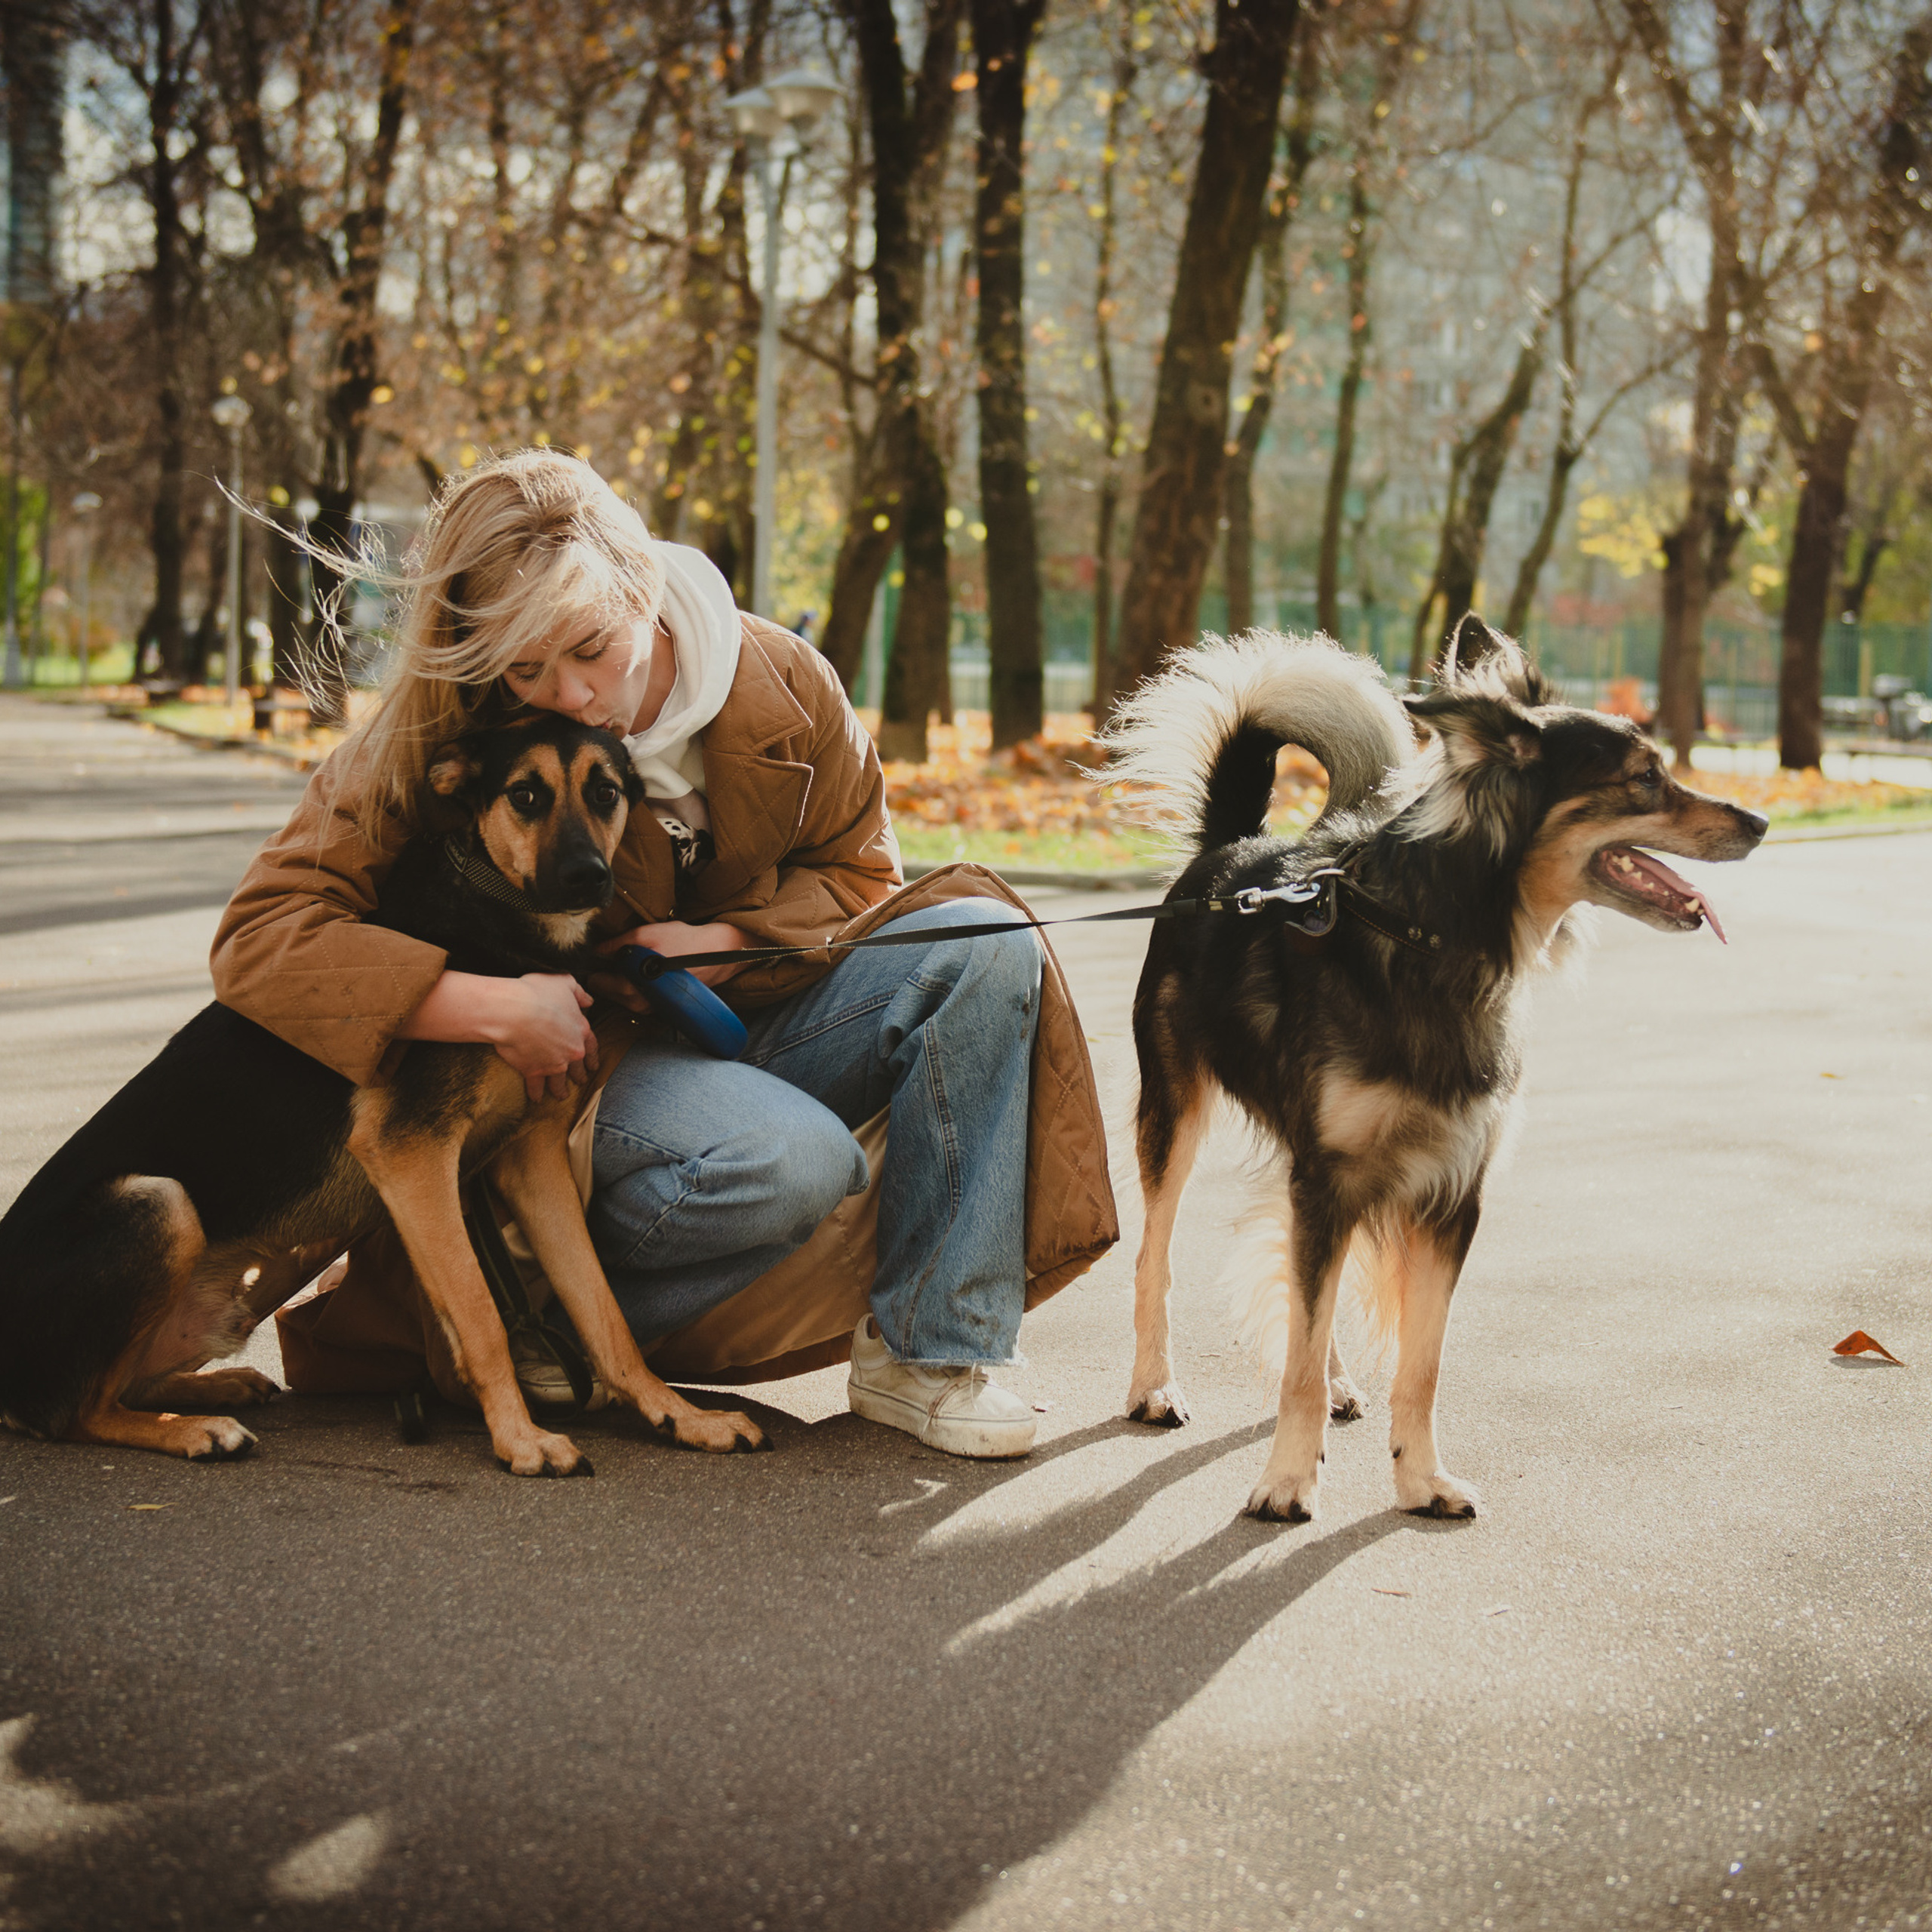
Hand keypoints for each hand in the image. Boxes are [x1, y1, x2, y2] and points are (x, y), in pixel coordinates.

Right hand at [485, 973, 598, 1102]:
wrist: (515, 1011)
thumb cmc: (538, 992)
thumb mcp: (565, 983)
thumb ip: (579, 993)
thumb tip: (590, 1001)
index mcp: (581, 1029)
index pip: (592, 1045)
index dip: (593, 1055)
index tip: (594, 1066)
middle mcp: (572, 1050)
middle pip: (578, 1066)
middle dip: (579, 1075)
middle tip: (580, 1082)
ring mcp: (554, 1063)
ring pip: (560, 1081)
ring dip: (560, 1090)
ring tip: (561, 1096)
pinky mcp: (533, 1071)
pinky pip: (536, 1087)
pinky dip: (535, 1093)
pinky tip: (536, 1099)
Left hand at [593, 919, 749, 994]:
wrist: (716, 955)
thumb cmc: (682, 942)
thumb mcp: (644, 934)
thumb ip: (615, 944)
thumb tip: (595, 950)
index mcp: (629, 987)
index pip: (596, 982)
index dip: (596, 966)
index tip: (601, 956)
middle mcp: (638, 1004)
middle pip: (608, 990)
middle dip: (610, 974)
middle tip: (619, 955)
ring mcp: (650, 1008)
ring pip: (622, 995)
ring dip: (623, 980)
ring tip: (637, 961)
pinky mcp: (661, 1007)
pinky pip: (638, 997)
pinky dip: (637, 986)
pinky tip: (649, 971)